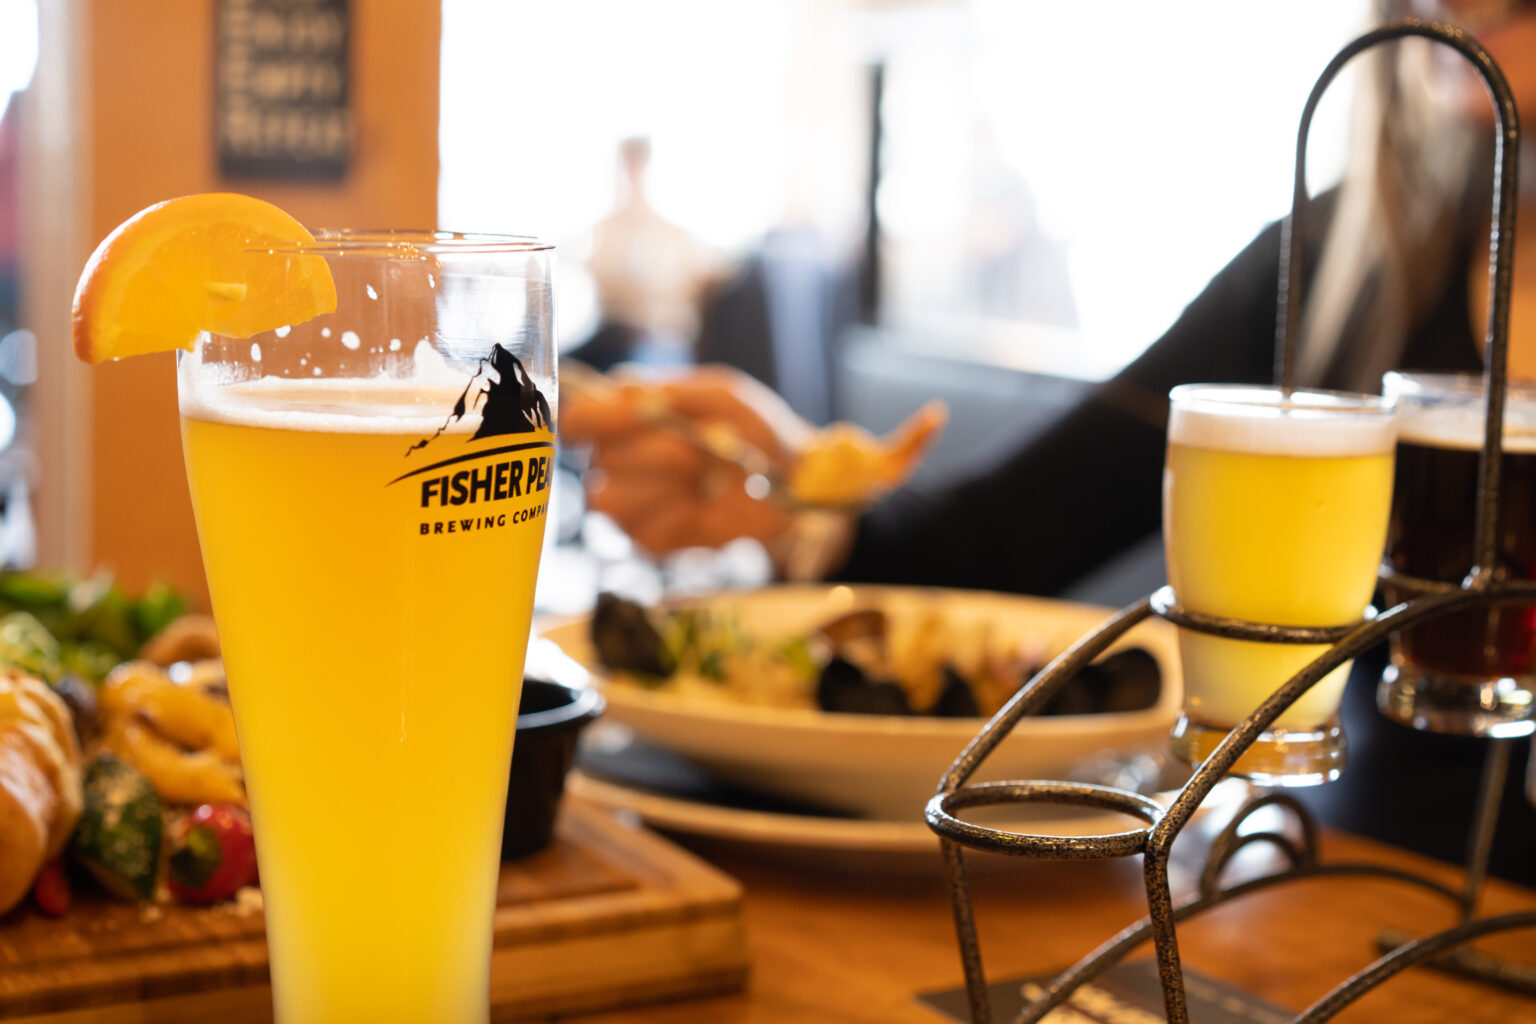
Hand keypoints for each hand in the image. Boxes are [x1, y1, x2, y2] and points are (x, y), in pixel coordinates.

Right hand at [561, 366, 807, 553]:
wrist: (791, 480)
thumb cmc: (753, 428)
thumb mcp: (722, 394)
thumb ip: (674, 392)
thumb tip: (631, 396)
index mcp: (624, 416)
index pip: (579, 418)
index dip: (597, 417)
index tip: (639, 414)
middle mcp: (617, 460)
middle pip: (602, 458)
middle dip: (659, 451)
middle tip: (704, 449)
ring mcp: (629, 504)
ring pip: (610, 499)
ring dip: (664, 486)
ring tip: (707, 477)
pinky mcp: (648, 540)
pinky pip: (642, 533)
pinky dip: (679, 517)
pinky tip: (704, 506)